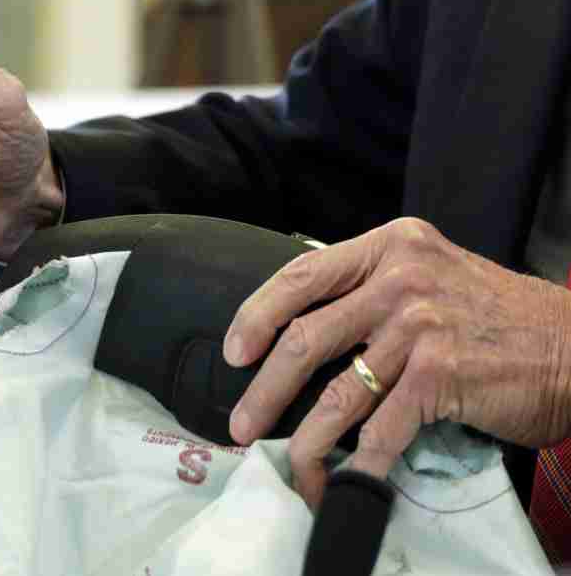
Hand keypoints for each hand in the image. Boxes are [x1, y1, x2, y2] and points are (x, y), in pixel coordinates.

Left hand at [223, 217, 570, 507]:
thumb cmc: (493, 314)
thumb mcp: (428, 274)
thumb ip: (371, 288)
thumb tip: (304, 329)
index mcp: (389, 247)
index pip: (302, 274)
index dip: (257, 314)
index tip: (234, 351)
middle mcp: (400, 278)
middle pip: (306, 336)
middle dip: (265, 387)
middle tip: (242, 421)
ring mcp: (420, 325)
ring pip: (338, 392)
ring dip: (305, 436)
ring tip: (289, 462)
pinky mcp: (441, 373)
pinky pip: (383, 427)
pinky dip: (361, 461)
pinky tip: (346, 480)